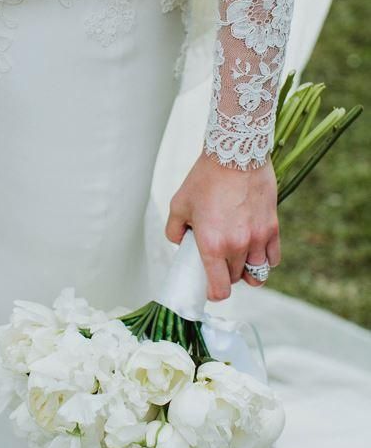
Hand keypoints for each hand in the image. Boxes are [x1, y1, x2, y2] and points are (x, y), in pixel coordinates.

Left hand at [165, 150, 279, 301]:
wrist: (236, 154)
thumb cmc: (205, 178)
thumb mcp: (179, 204)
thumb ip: (175, 230)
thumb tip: (180, 243)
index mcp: (212, 244)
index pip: (219, 289)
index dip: (213, 293)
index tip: (209, 287)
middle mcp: (237, 246)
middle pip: (235, 279)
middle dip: (225, 275)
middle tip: (217, 260)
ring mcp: (257, 238)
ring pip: (257, 273)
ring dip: (246, 270)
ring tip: (238, 259)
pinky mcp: (272, 227)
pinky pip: (273, 258)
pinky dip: (264, 259)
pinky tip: (255, 251)